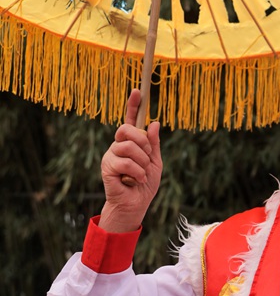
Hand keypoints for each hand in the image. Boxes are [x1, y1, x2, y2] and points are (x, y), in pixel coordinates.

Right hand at [99, 90, 162, 231]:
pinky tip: (135, 180)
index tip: (138, 90)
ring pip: (128, 147)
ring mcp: (111, 155)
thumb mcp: (155, 162)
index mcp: (131, 142)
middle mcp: (118, 145)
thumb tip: (154, 123)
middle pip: (126, 129)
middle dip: (142, 142)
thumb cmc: (144, 185)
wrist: (135, 205)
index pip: (130, 119)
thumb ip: (154, 144)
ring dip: (142, 162)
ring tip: (141, 174)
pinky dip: (137, 172)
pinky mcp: (107, 167)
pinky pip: (125, 162)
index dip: (133, 104)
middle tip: (147, 157)